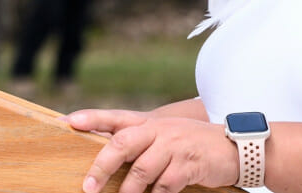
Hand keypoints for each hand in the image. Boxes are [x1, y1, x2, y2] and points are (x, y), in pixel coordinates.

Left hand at [68, 109, 238, 192]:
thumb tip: (107, 155)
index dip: (93, 117)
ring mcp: (174, 146)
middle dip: (102, 165)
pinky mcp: (188, 164)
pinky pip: (164, 185)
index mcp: (151, 122)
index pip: (116, 117)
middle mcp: (160, 130)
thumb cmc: (191, 144)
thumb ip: (141, 141)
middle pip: (124, 142)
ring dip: (128, 190)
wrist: (232, 147)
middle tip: (88, 187)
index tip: (69, 121)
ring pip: (142, 169)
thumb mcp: (166, 135)